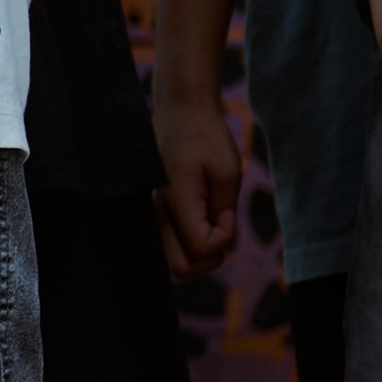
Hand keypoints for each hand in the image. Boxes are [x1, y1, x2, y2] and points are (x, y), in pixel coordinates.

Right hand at [153, 98, 240, 271]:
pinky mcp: (156, 213)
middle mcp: (158, 214)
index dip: (225, 238)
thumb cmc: (206, 137)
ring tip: (213, 224)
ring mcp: (153, 216)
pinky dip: (189, 244)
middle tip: (223, 230)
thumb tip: (219, 242)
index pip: (202, 248)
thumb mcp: (229, 171)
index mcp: (177, 202)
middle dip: (208, 259)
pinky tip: (202, 221)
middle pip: (180, 269)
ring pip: (172, 262)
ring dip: (198, 254)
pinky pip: (171, 245)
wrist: (181, 113)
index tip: (228, 209)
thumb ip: (225, 212)